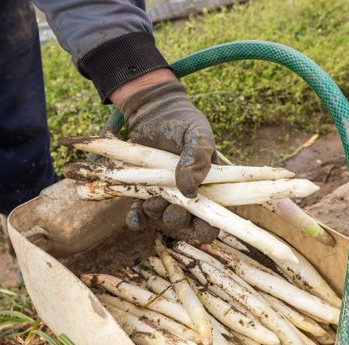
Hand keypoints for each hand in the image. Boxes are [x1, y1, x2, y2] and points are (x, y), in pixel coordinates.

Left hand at [111, 69, 218, 241]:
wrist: (154, 111)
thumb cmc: (184, 122)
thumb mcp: (198, 135)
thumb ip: (199, 158)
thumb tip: (189, 190)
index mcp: (209, 186)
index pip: (213, 218)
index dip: (208, 228)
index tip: (201, 224)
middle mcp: (187, 195)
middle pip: (186, 224)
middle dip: (179, 221)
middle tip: (174, 208)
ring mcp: (164, 195)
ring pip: (162, 218)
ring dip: (158, 213)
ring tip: (153, 197)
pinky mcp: (143, 191)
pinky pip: (140, 215)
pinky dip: (137, 220)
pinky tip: (136, 218)